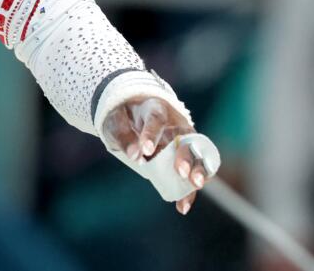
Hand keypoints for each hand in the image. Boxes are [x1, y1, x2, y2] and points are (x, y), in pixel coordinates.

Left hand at [101, 95, 207, 213]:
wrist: (131, 114)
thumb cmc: (123, 117)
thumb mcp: (115, 122)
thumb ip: (124, 136)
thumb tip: (135, 156)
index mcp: (155, 108)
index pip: (156, 119)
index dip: (152, 134)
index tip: (146, 151)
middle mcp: (175, 123)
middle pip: (186, 138)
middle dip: (185, 156)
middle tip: (180, 172)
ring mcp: (183, 139)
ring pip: (197, 154)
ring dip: (198, 171)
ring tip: (194, 186)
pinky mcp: (185, 157)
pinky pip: (191, 172)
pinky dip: (188, 189)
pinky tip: (182, 205)